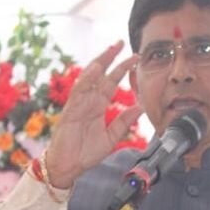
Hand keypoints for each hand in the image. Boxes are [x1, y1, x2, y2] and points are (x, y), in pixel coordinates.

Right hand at [44, 41, 142, 188]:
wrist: (69, 167)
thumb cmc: (85, 152)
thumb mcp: (111, 137)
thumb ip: (124, 122)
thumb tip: (140, 107)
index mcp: (98, 105)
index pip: (111, 82)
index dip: (122, 69)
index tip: (135, 57)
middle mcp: (88, 101)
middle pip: (100, 74)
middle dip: (110, 58)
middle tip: (121, 42)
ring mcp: (79, 104)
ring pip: (89, 78)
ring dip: (99, 63)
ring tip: (110, 50)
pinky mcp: (71, 111)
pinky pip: (79, 92)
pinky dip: (87, 80)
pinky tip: (96, 69)